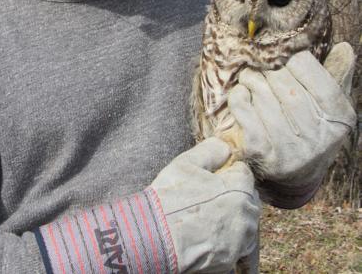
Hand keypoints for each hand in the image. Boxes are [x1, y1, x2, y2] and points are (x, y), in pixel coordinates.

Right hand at [151, 137, 259, 272]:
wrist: (155, 237)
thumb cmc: (170, 197)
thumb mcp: (186, 163)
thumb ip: (211, 150)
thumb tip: (225, 145)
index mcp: (240, 188)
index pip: (243, 172)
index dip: (226, 171)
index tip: (210, 177)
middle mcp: (247, 215)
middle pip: (248, 197)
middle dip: (233, 194)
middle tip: (206, 195)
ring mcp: (241, 239)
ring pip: (245, 221)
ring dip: (233, 216)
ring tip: (206, 215)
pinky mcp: (232, 258)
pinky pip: (237, 243)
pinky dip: (227, 238)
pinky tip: (207, 232)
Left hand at [228, 42, 355, 207]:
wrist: (289, 174)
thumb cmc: (308, 128)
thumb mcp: (328, 106)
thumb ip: (335, 76)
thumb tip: (345, 47)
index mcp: (339, 120)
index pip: (321, 83)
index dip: (298, 61)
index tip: (282, 52)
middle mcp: (319, 139)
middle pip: (289, 90)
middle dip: (270, 70)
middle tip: (259, 61)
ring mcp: (290, 150)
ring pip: (266, 100)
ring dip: (252, 81)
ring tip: (249, 75)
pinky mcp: (262, 155)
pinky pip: (246, 116)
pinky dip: (239, 98)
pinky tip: (240, 92)